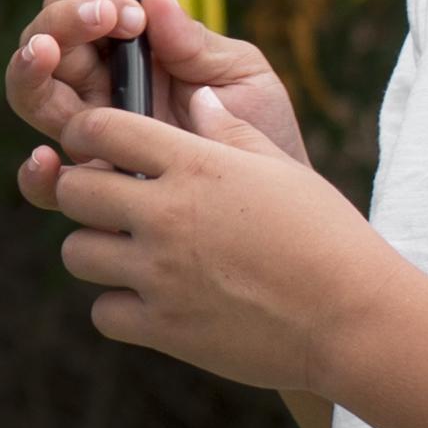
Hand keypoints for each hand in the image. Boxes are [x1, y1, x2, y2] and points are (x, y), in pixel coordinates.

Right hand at [5, 0, 309, 166]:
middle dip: (61, 20)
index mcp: (133, 57)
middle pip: (45, 42)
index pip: (83, 12)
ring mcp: (92, 141)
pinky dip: (35, 174)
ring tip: (46, 52)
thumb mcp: (241, 76)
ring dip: (29, 67)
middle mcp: (101, 94)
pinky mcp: (98, 193)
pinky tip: (45, 160)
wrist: (285, 208)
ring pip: (32, 95)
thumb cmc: (264, 133)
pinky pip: (47, 187)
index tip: (133, 12)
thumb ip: (195, 41)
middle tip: (104, 18)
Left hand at [19, 93, 395, 398]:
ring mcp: (160, 274)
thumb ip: (229, 131)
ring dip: (96, 250)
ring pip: (76, 252)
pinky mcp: (162, 329)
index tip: (95, 141)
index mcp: (196, 165)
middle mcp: (167, 215)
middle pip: (73, 190)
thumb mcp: (281, 168)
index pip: (102, 128)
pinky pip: (102, 312)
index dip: (88, 131)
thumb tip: (198, 98)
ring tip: (130, 253)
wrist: (354, 318)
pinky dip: (119, 308)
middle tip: (108, 202)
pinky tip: (151, 301)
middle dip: (82, 190)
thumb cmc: (327, 236)